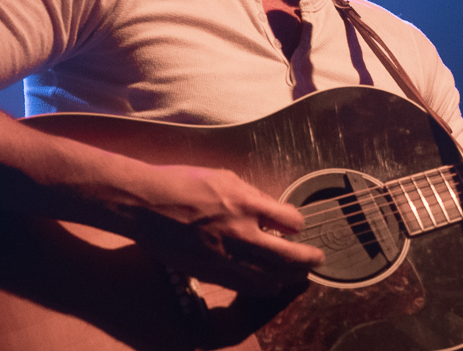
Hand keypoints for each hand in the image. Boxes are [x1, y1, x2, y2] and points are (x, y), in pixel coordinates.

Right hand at [127, 165, 324, 295]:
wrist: (145, 204)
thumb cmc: (183, 183)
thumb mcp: (225, 177)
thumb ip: (253, 195)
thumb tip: (273, 209)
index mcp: (246, 204)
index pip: (291, 222)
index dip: (298, 224)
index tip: (296, 224)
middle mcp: (239, 233)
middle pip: (287, 257)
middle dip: (307, 259)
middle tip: (318, 258)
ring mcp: (224, 256)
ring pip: (267, 278)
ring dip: (287, 277)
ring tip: (297, 274)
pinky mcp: (209, 271)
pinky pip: (243, 285)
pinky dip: (261, 285)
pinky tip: (269, 282)